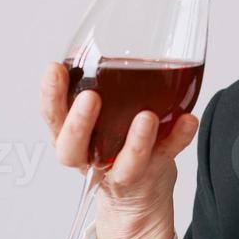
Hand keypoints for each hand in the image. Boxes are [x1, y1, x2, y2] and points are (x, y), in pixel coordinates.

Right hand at [41, 61, 200, 238]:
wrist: (138, 197)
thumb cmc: (114, 145)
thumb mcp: (96, 120)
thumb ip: (96, 87)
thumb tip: (103, 40)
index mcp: (73, 139)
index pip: (52, 117)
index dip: (49, 95)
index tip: (55, 68)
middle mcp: (91, 158)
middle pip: (73, 148)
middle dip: (78, 123)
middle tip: (90, 97)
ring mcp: (123, 170)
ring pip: (125, 163)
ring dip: (135, 141)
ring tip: (147, 117)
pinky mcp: (153, 173)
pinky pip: (167, 156)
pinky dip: (179, 137)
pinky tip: (188, 120)